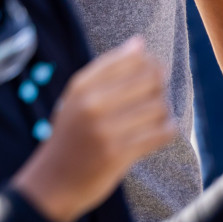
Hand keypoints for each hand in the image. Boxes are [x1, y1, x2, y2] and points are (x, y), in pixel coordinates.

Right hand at [11, 37, 178, 221]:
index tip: (152, 71)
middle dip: (160, 86)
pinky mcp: (118, 154)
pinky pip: (160, 134)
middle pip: (148, 80)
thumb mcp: (78, 97)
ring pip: (158, 107)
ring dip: (165, 111)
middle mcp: (91, 104)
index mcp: (80, 86)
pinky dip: (167, 131)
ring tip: (157, 117)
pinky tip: (160, 132)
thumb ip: (107, 70)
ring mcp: (105, 129)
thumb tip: (140, 42)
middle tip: (157, 95)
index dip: (149, 62)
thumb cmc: (71, 134)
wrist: (54, 180)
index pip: (128, 59)